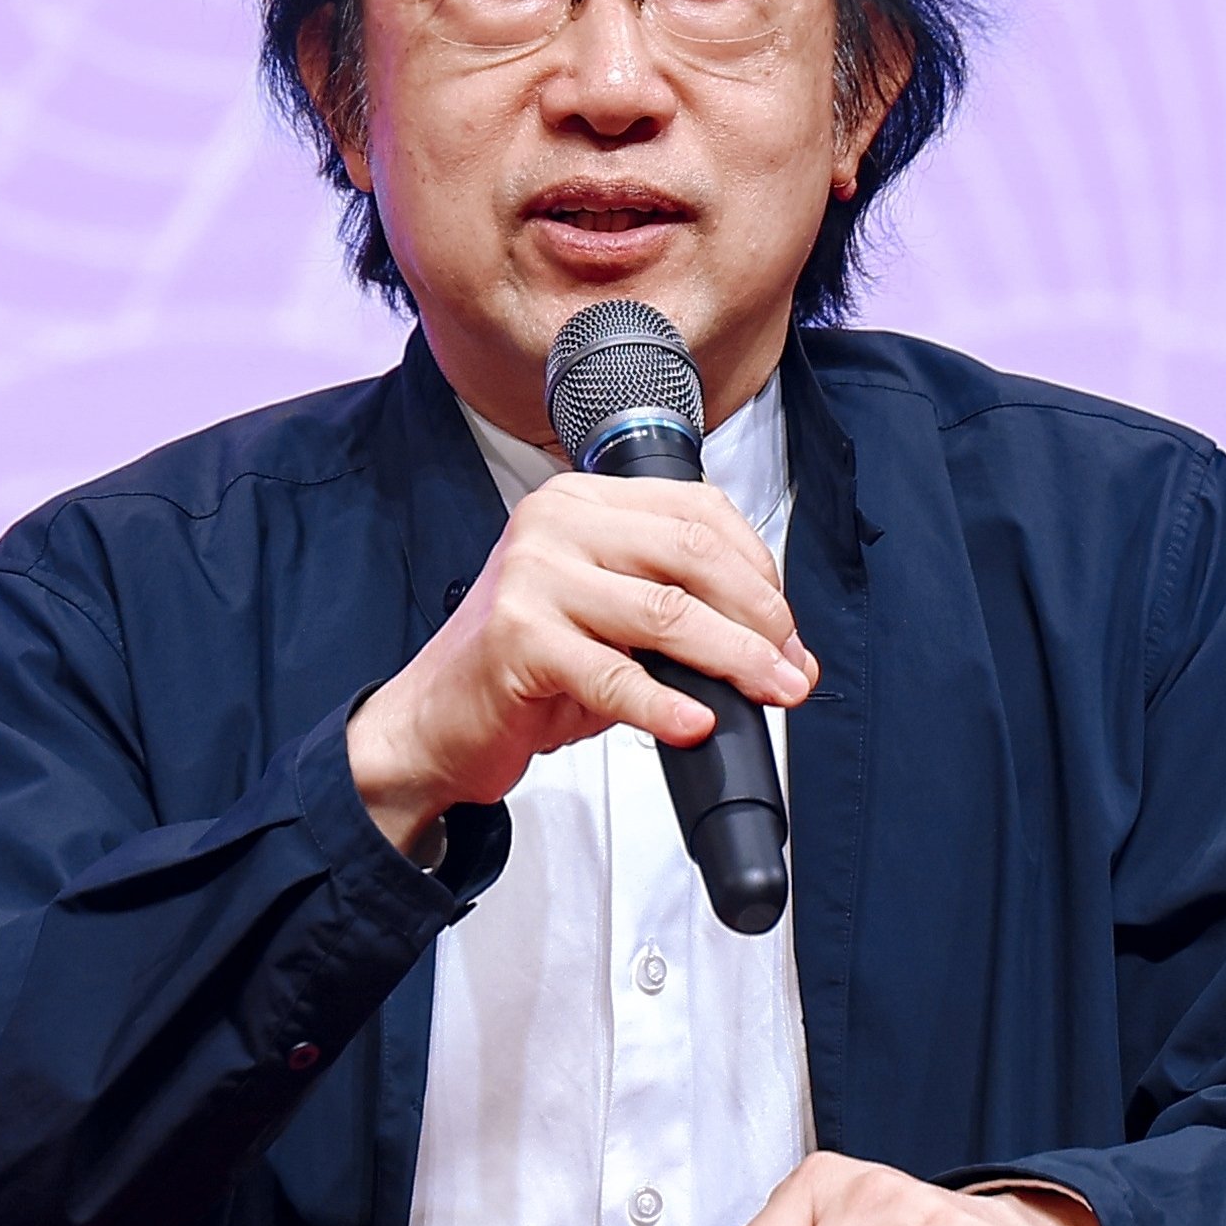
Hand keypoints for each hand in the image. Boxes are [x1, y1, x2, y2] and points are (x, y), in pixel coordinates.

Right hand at [348, 471, 815, 854]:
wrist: (435, 721)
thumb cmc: (522, 670)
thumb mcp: (606, 619)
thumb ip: (679, 614)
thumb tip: (776, 651)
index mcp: (583, 502)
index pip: (699, 513)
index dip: (760, 572)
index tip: (788, 629)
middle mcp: (555, 524)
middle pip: (692, 556)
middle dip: (760, 618)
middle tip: (790, 668)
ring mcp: (532, 576)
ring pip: (665, 612)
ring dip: (734, 660)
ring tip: (769, 692)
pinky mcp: (517, 639)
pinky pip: (612, 675)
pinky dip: (663, 704)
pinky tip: (694, 723)